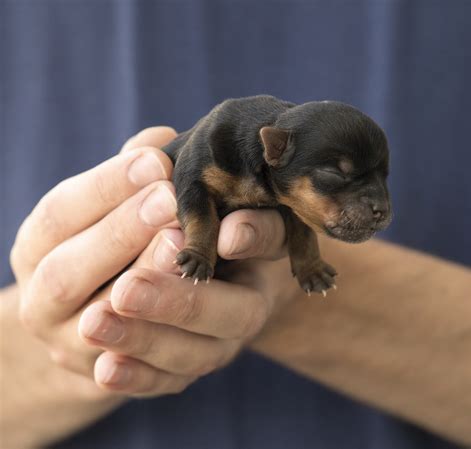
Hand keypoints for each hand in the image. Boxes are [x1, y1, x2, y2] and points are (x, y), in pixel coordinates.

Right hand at [10, 126, 178, 397]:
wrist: (93, 317)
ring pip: (96, 325)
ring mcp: (68, 345)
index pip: (60, 213)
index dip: (106, 187)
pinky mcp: (100, 379)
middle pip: (66, 271)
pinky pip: (123, 377)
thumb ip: (132, 179)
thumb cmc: (112, 248)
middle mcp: (41, 300)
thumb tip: (160, 139)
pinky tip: (173, 327)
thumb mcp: (112, 210)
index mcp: (38, 248)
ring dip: (138, 285)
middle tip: (169, 199)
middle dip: (120, 233)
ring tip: (179, 246)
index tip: (155, 160)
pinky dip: (143, 361)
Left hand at [78, 186, 299, 396]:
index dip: (257, 235)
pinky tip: (106, 370)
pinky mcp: (185, 370)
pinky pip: (167, 382)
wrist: (186, 279)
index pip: (271, 239)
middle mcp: (247, 301)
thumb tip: (152, 150)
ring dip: (146, 339)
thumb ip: (171, 171)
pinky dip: (138, 377)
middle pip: (233, 312)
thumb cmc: (181, 218)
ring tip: (95, 323)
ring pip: (195, 354)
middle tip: (130, 288)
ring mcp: (218, 342)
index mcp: (258, 244)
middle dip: (180, 299)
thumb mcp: (192, 188)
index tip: (228, 232)